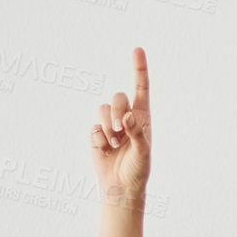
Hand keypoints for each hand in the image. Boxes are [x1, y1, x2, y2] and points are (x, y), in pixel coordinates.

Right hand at [90, 47, 150, 206]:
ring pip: (102, 110)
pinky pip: (93, 128)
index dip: (139, 68)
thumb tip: (128, 117)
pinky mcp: (97, 135)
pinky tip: (106, 151)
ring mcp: (110, 125)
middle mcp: (126, 116)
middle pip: (117, 97)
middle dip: (117, 110)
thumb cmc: (138, 169)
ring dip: (108, 127)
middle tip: (121, 129)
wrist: (121, 186)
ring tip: (115, 144)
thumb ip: (137, 133)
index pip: (141, 87)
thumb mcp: (143, 152)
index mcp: (142, 116)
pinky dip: (99, 140)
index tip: (137, 49)